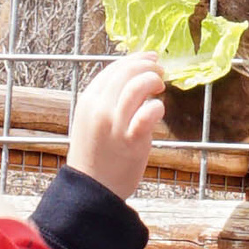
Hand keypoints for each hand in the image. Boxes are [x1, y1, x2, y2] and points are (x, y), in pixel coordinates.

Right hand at [65, 57, 167, 195]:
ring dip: (152, 80)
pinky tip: (158, 108)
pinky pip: (147, 114)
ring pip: (136, 86)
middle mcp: (99, 108)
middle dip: (147, 66)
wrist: (91, 189)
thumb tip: (133, 80)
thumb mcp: (92, 121)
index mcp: (88, 100)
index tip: (149, 59)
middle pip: (125, 72)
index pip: (113, 68)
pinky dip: (156, 106)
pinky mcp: (130, 140)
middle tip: (160, 71)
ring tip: (160, 86)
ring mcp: (114, 124)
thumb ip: (108, 101)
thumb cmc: (96, 155)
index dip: (134, 59)